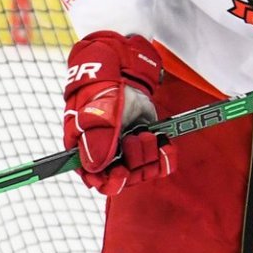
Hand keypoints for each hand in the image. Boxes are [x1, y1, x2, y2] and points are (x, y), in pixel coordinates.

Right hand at [63, 31, 173, 193]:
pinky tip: (166, 144)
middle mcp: (107, 154)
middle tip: (135, 141)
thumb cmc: (102, 88)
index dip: (110, 182)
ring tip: (146, 134)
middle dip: (133, 163)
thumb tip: (95, 168)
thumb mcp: (98, 110)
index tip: (121, 172)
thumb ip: (97, 138)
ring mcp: (128, 151)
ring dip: (148, 155)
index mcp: (87, 149)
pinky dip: (166, 156)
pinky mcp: (147, 144)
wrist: (123, 69)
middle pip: (123, 180)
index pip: (96, 180)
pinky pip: (160, 163)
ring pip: (142, 172)